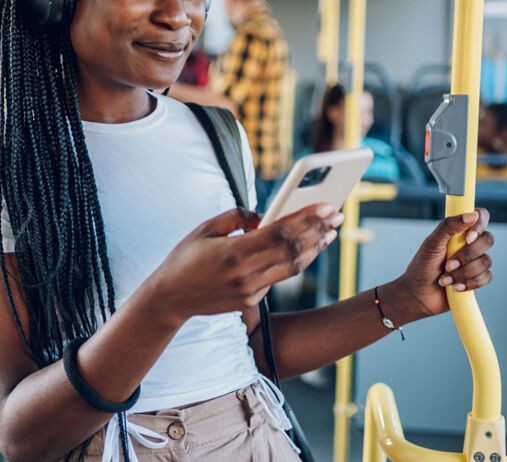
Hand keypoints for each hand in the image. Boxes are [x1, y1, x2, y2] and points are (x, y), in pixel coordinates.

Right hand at [147, 204, 342, 326]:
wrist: (169, 298)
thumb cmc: (185, 257)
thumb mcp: (205, 228)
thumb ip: (236, 217)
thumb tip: (264, 215)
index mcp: (233, 252)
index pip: (280, 233)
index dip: (307, 219)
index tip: (326, 206)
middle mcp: (245, 274)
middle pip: (293, 250)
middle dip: (318, 231)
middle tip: (337, 215)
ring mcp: (250, 290)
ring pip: (292, 267)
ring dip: (315, 249)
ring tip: (330, 233)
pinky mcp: (251, 300)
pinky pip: (279, 277)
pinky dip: (296, 261)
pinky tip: (307, 248)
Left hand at [387, 208, 494, 319]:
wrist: (419, 296)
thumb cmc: (422, 267)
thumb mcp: (432, 243)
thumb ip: (449, 226)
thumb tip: (472, 215)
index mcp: (459, 231)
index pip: (480, 216)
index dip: (479, 226)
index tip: (468, 238)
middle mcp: (470, 244)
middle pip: (488, 240)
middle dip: (467, 256)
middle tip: (447, 265)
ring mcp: (475, 261)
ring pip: (486, 261)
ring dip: (464, 273)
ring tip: (445, 278)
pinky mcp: (478, 278)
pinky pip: (486, 277)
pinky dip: (470, 283)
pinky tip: (455, 287)